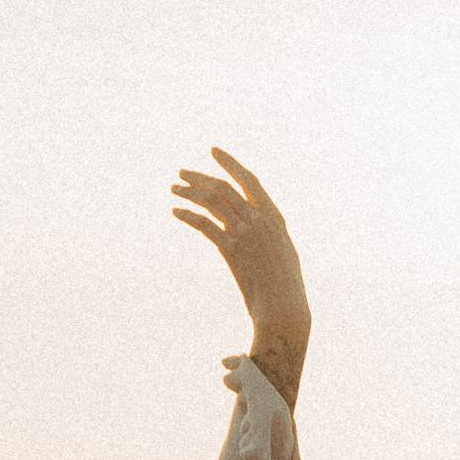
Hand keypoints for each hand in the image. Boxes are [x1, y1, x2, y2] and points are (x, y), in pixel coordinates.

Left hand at [171, 150, 310, 385]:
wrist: (284, 308)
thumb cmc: (285, 286)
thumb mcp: (283, 251)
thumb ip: (268, 232)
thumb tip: (255, 222)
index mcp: (274, 217)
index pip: (249, 180)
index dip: (230, 163)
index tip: (213, 151)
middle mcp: (259, 220)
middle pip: (224, 187)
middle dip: (200, 177)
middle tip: (181, 173)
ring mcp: (245, 233)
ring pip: (212, 201)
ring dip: (189, 192)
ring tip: (174, 189)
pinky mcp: (231, 249)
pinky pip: (204, 224)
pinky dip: (188, 215)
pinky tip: (176, 211)